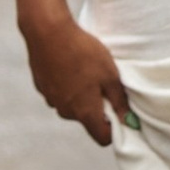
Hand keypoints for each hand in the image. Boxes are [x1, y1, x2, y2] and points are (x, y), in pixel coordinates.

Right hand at [21, 11, 132, 145]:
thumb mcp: (110, 75)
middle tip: (103, 82)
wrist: (48, 32)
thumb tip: (128, 121)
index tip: (118, 111)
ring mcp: (50, 100)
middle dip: (96, 106)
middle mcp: (65, 111)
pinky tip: (70, 64)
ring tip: (85, 69)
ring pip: (71, 105)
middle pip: (86, 119)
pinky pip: (59, 92)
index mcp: (84, 112)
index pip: (102, 138)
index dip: (113, 129)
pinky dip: (66, 84)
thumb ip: (120, 101)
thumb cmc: (83, 53)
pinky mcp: (41, 87)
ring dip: (80, 95)